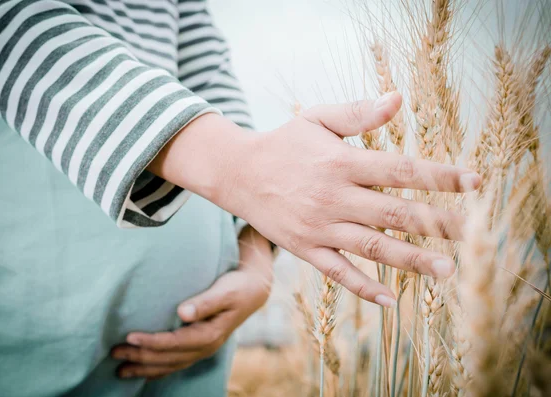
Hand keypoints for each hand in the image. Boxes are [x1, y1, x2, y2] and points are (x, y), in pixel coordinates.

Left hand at [111, 227, 272, 379]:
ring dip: (145, 367)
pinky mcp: (199, 346)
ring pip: (170, 365)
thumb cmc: (237, 286)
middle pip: (168, 357)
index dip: (152, 342)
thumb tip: (183, 313)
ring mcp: (203, 349)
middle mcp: (206, 346)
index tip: (129, 336)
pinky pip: (176, 363)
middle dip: (141, 357)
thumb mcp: (224, 291)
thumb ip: (205, 302)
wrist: (253, 291)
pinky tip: (142, 370)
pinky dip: (157, 368)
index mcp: (211, 334)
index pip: (175, 343)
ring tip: (120, 370)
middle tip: (115, 352)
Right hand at [149, 92, 480, 306]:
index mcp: (341, 162)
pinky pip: (337, 272)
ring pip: (372, 247)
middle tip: (476, 233)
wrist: (236, 173)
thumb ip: (358, 113)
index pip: (402, 170)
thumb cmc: (283, 142)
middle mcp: (334, 197)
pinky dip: (363, 287)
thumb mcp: (316, 118)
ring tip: (447, 270)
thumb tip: (399, 99)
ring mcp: (319, 226)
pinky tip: (390, 301)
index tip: (476, 182)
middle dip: (438, 222)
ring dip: (411, 260)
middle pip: (395, 213)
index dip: (441, 176)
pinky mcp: (305, 248)